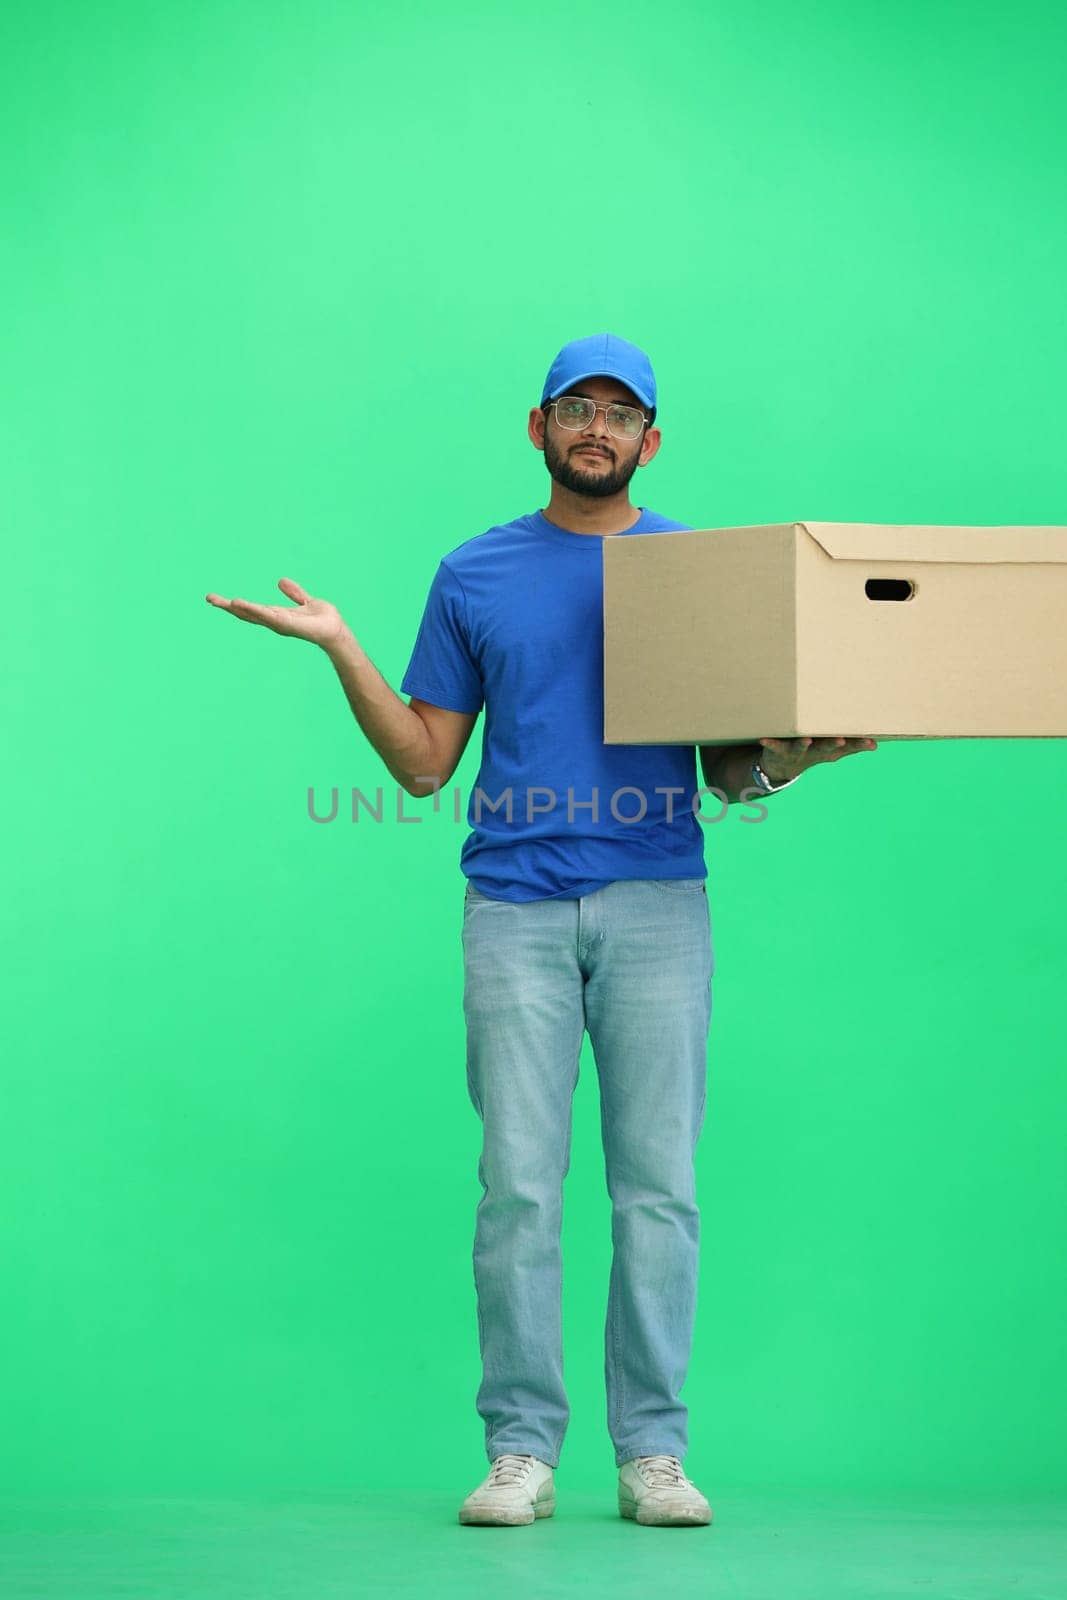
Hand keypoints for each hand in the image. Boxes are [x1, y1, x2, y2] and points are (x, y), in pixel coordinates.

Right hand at [205, 578, 350, 651]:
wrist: (336, 630)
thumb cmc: (323, 620)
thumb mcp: (305, 601)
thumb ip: (294, 593)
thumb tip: (281, 581)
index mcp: (275, 615)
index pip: (251, 609)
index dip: (234, 604)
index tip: (217, 598)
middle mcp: (274, 621)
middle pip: (246, 613)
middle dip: (227, 607)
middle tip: (209, 598)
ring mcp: (279, 624)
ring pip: (255, 615)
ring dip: (239, 609)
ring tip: (224, 601)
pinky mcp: (286, 625)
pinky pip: (268, 616)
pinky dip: (254, 610)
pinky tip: (241, 604)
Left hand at [758, 735, 877, 783]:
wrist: (780, 769)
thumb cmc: (810, 751)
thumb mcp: (831, 751)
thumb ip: (851, 746)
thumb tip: (875, 743)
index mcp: (827, 751)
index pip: (846, 748)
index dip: (858, 746)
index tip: (871, 743)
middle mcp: (813, 753)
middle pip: (825, 749)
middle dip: (833, 744)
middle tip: (841, 739)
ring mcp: (795, 753)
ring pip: (800, 748)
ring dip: (803, 744)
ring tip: (807, 739)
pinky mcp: (777, 750)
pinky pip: (773, 746)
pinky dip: (769, 743)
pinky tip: (764, 739)